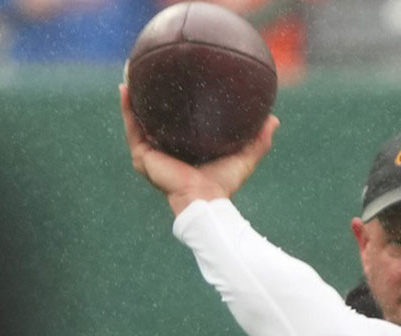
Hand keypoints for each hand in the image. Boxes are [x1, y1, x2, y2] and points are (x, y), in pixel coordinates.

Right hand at [120, 83, 278, 214]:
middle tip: (150, 71)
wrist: (204, 199)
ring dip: (133, 97)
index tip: (178, 83)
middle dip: (150, 97)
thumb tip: (274, 119)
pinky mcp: (142, 155)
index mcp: (183, 151)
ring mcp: (150, 154)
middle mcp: (164, 151)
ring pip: (138, 120)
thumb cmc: (223, 183)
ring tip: (130, 71)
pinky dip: (127, 108)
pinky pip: (132, 126)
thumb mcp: (244, 157)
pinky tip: (125, 88)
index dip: (175, 106)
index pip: (177, 125)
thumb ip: (258, 139)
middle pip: (154, 119)